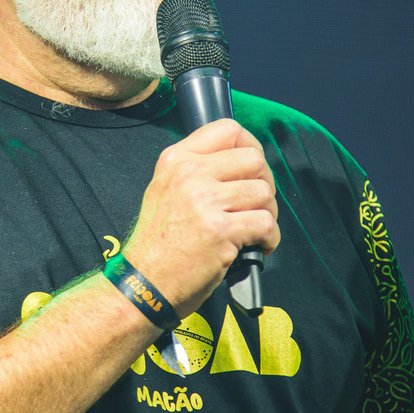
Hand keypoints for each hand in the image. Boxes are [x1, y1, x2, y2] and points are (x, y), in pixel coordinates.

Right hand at [122, 118, 278, 318]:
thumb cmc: (159, 243)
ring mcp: (205, 201)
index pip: (228, 129)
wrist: (144, 284)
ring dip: (268, 214)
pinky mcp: (220, 231)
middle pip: (254, 159)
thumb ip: (197, 169)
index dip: (250, 146)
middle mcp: (189, 174)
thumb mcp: (164, 190)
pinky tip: (256, 246)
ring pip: (264, 192)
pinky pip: (267, 223)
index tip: (252, 168)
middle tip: (255, 206)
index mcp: (176, 159)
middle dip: (264, 183)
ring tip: (253, 230)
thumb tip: (241, 161)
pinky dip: (269, 239)